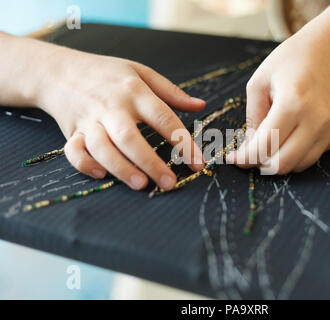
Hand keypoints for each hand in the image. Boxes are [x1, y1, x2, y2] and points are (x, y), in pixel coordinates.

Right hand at [36, 48, 204, 189]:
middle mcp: (111, 107)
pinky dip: (85, 164)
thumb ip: (171, 92)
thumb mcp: (141, 73)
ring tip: (142, 185)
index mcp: (134, 92)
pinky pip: (74, 152)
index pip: (163, 118)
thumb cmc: (108, 74)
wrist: (60, 71)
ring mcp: (89, 120)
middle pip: (129, 137)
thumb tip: (201, 106)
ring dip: (121, 168)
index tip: (198, 164)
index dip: (183, 142)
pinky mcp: (71, 132)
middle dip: (150, 163)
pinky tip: (102, 175)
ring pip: (101, 148)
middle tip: (169, 183)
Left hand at [227, 29, 329, 173]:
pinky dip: (296, 152)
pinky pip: (312, 155)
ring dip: (279, 161)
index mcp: (292, 103)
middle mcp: (316, 120)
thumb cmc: (291, 61)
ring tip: (269, 143)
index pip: (264, 147)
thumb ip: (252, 119)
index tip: (233, 159)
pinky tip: (290, 134)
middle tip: (250, 155)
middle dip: (260, 164)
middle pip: (282, 165)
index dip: (245, 158)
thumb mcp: (259, 83)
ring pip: (298, 166)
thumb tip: (250, 149)